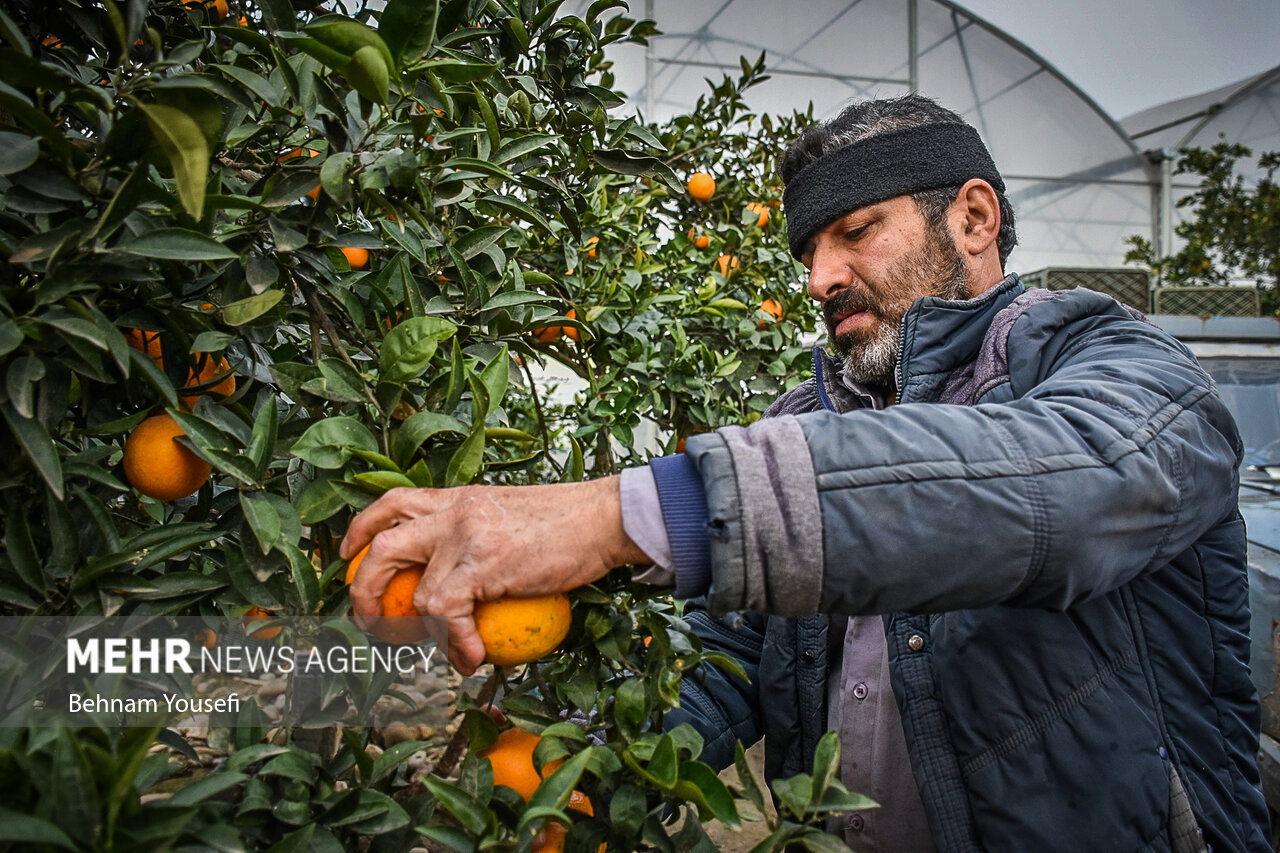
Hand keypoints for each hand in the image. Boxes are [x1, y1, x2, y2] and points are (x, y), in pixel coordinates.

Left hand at [339, 478, 649, 673]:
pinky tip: (472, 659)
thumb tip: (466, 580)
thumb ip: (479, 539)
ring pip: (414, 591)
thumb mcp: (511, 518)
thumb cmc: (570, 523)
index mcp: (458, 498)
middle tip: (369, 619)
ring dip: (421, 633)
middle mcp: (454, 512)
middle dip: (362, 588)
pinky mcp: (483, 563)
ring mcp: (466, 536)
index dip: (360, 530)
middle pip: (382, 545)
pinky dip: (456, 645)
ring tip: (445, 652)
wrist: (604, 517)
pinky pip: (449, 614)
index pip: (393, 503)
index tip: (348, 555)